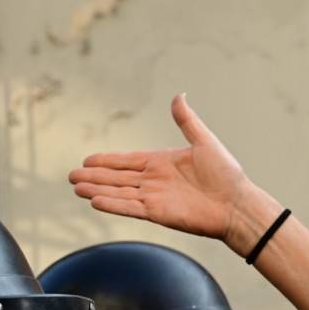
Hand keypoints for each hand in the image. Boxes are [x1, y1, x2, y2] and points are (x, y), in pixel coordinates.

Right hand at [69, 94, 272, 253]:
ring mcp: (155, 198)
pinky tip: (94, 201)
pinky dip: (113, 204)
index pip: (127, 161)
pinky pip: (130, 207)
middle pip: (117, 178)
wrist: (237, 203)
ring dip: (97, 189)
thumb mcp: (204, 141)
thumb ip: (187, 121)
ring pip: (119, 192)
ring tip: (76, 187)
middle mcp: (154, 181)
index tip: (87, 160)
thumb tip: (178, 96)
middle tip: (71, 176)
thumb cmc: (226, 174)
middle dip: (94, 176)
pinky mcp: (158, 213)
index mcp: (162, 163)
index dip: (107, 161)